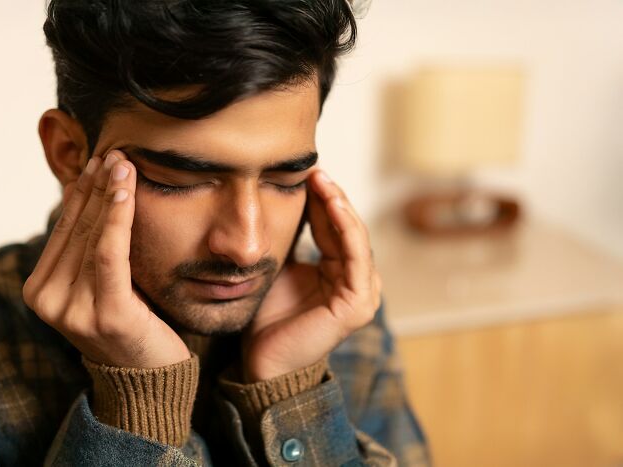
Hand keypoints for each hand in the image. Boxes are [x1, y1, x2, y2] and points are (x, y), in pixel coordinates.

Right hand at [23, 151, 189, 368]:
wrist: (147, 379)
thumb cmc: (129, 323)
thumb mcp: (100, 283)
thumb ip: (89, 249)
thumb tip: (88, 196)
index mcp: (41, 291)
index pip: (63, 230)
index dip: (81, 192)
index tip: (99, 161)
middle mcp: (49, 302)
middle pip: (76, 229)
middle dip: (97, 187)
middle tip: (115, 152)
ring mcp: (72, 310)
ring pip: (91, 236)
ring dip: (108, 194)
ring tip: (122, 162)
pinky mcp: (105, 313)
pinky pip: (109, 254)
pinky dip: (117, 218)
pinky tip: (126, 191)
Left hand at [242, 171, 381, 381]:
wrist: (263, 359)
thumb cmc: (269, 317)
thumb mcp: (280, 266)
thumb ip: (292, 239)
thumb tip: (286, 199)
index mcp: (340, 272)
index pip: (335, 228)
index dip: (322, 200)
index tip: (306, 172)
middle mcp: (356, 281)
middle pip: (347, 229)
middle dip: (332, 197)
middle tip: (314, 170)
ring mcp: (362, 293)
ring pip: (355, 238)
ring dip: (340, 206)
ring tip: (322, 181)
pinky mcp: (358, 304)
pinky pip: (356, 258)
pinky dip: (346, 229)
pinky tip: (333, 205)